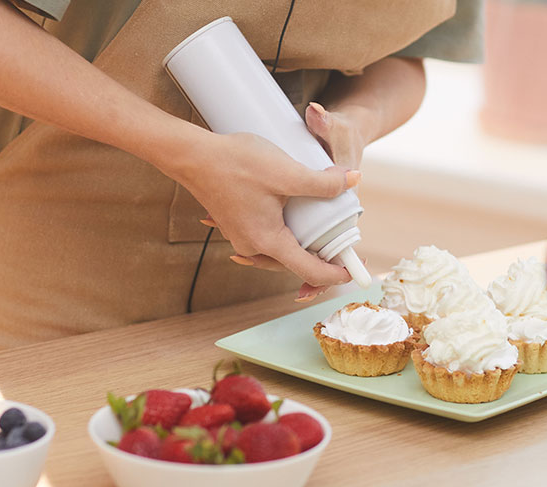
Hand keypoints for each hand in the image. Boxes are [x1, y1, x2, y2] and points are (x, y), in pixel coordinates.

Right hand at [204, 102, 374, 301]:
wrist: (192, 155)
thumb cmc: (235, 163)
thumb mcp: (286, 172)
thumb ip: (322, 182)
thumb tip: (353, 181)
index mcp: (267, 241)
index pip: (309, 270)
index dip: (336, 273)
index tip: (355, 271)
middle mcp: (253, 247)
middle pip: (296, 264)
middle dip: (322, 261)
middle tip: (346, 250)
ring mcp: (242, 238)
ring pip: (281, 253)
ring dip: (303, 248)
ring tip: (325, 238)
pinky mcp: (237, 226)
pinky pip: (267, 241)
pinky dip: (286, 237)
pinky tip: (294, 223)